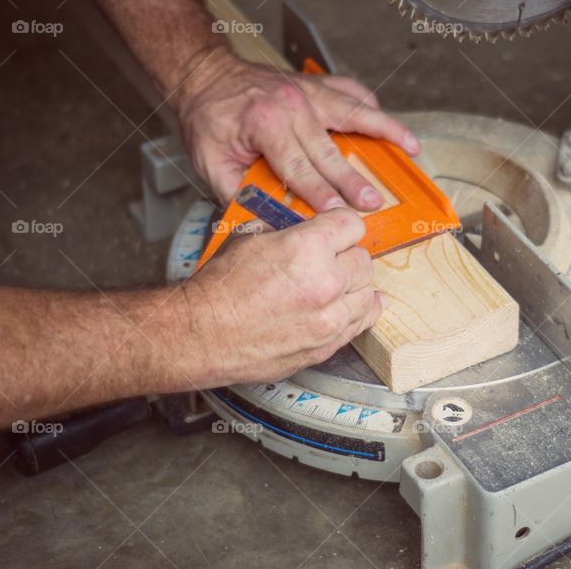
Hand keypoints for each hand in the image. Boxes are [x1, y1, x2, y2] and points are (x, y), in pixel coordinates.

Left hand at [175, 47, 420, 206]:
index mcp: (264, 123)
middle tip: (374, 202)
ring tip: (412, 148)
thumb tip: (265, 220)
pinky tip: (388, 123)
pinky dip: (372, 108)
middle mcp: (291, 104)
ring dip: (386, 131)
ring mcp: (307, 91)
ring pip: (354, 113)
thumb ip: (238, 191)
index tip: (337, 212)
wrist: (205, 74)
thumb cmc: (208, 118)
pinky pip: (352, 92)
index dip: (318, 192)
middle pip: (329, 149)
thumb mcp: (209, 160)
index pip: (297, 166)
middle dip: (353, 179)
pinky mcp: (315, 85)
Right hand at [184, 208, 382, 385]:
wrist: (202, 335)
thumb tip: (304, 228)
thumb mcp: (250, 237)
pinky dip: (357, 311)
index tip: (335, 230)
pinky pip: (362, 322)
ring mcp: (330, 319)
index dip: (340, 224)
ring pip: (368, 291)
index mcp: (307, 248)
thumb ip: (287, 231)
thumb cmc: (219, 289)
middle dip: (346, 255)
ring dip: (353, 284)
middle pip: (364, 259)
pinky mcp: (327, 345)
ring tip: (334, 284)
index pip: (352, 224)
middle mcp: (326, 282)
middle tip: (328, 259)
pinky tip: (349, 305)